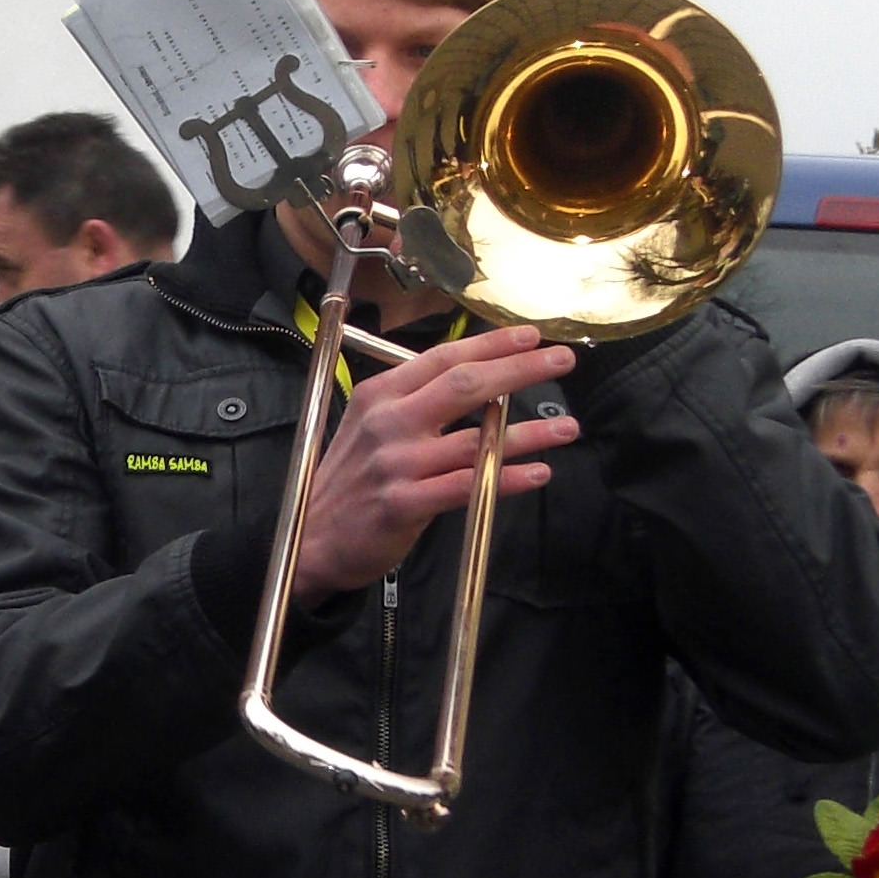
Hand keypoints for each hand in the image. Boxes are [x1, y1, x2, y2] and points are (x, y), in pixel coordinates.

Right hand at [291, 324, 580, 605]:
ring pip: (475, 440)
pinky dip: (505, 479)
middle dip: (520, 369)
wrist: (311, 542)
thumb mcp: (367, 428)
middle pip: (465, 386)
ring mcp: (395, 463)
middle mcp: (387, 422)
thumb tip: (473, 379)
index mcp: (379, 395)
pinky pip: (466, 486)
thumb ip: (413, 403)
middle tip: (562, 360)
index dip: (491, 344)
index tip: (531, 335)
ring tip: (568, 427)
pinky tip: (537, 473)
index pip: (444, 358)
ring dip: (528, 432)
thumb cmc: (348, 483)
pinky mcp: (404, 503)